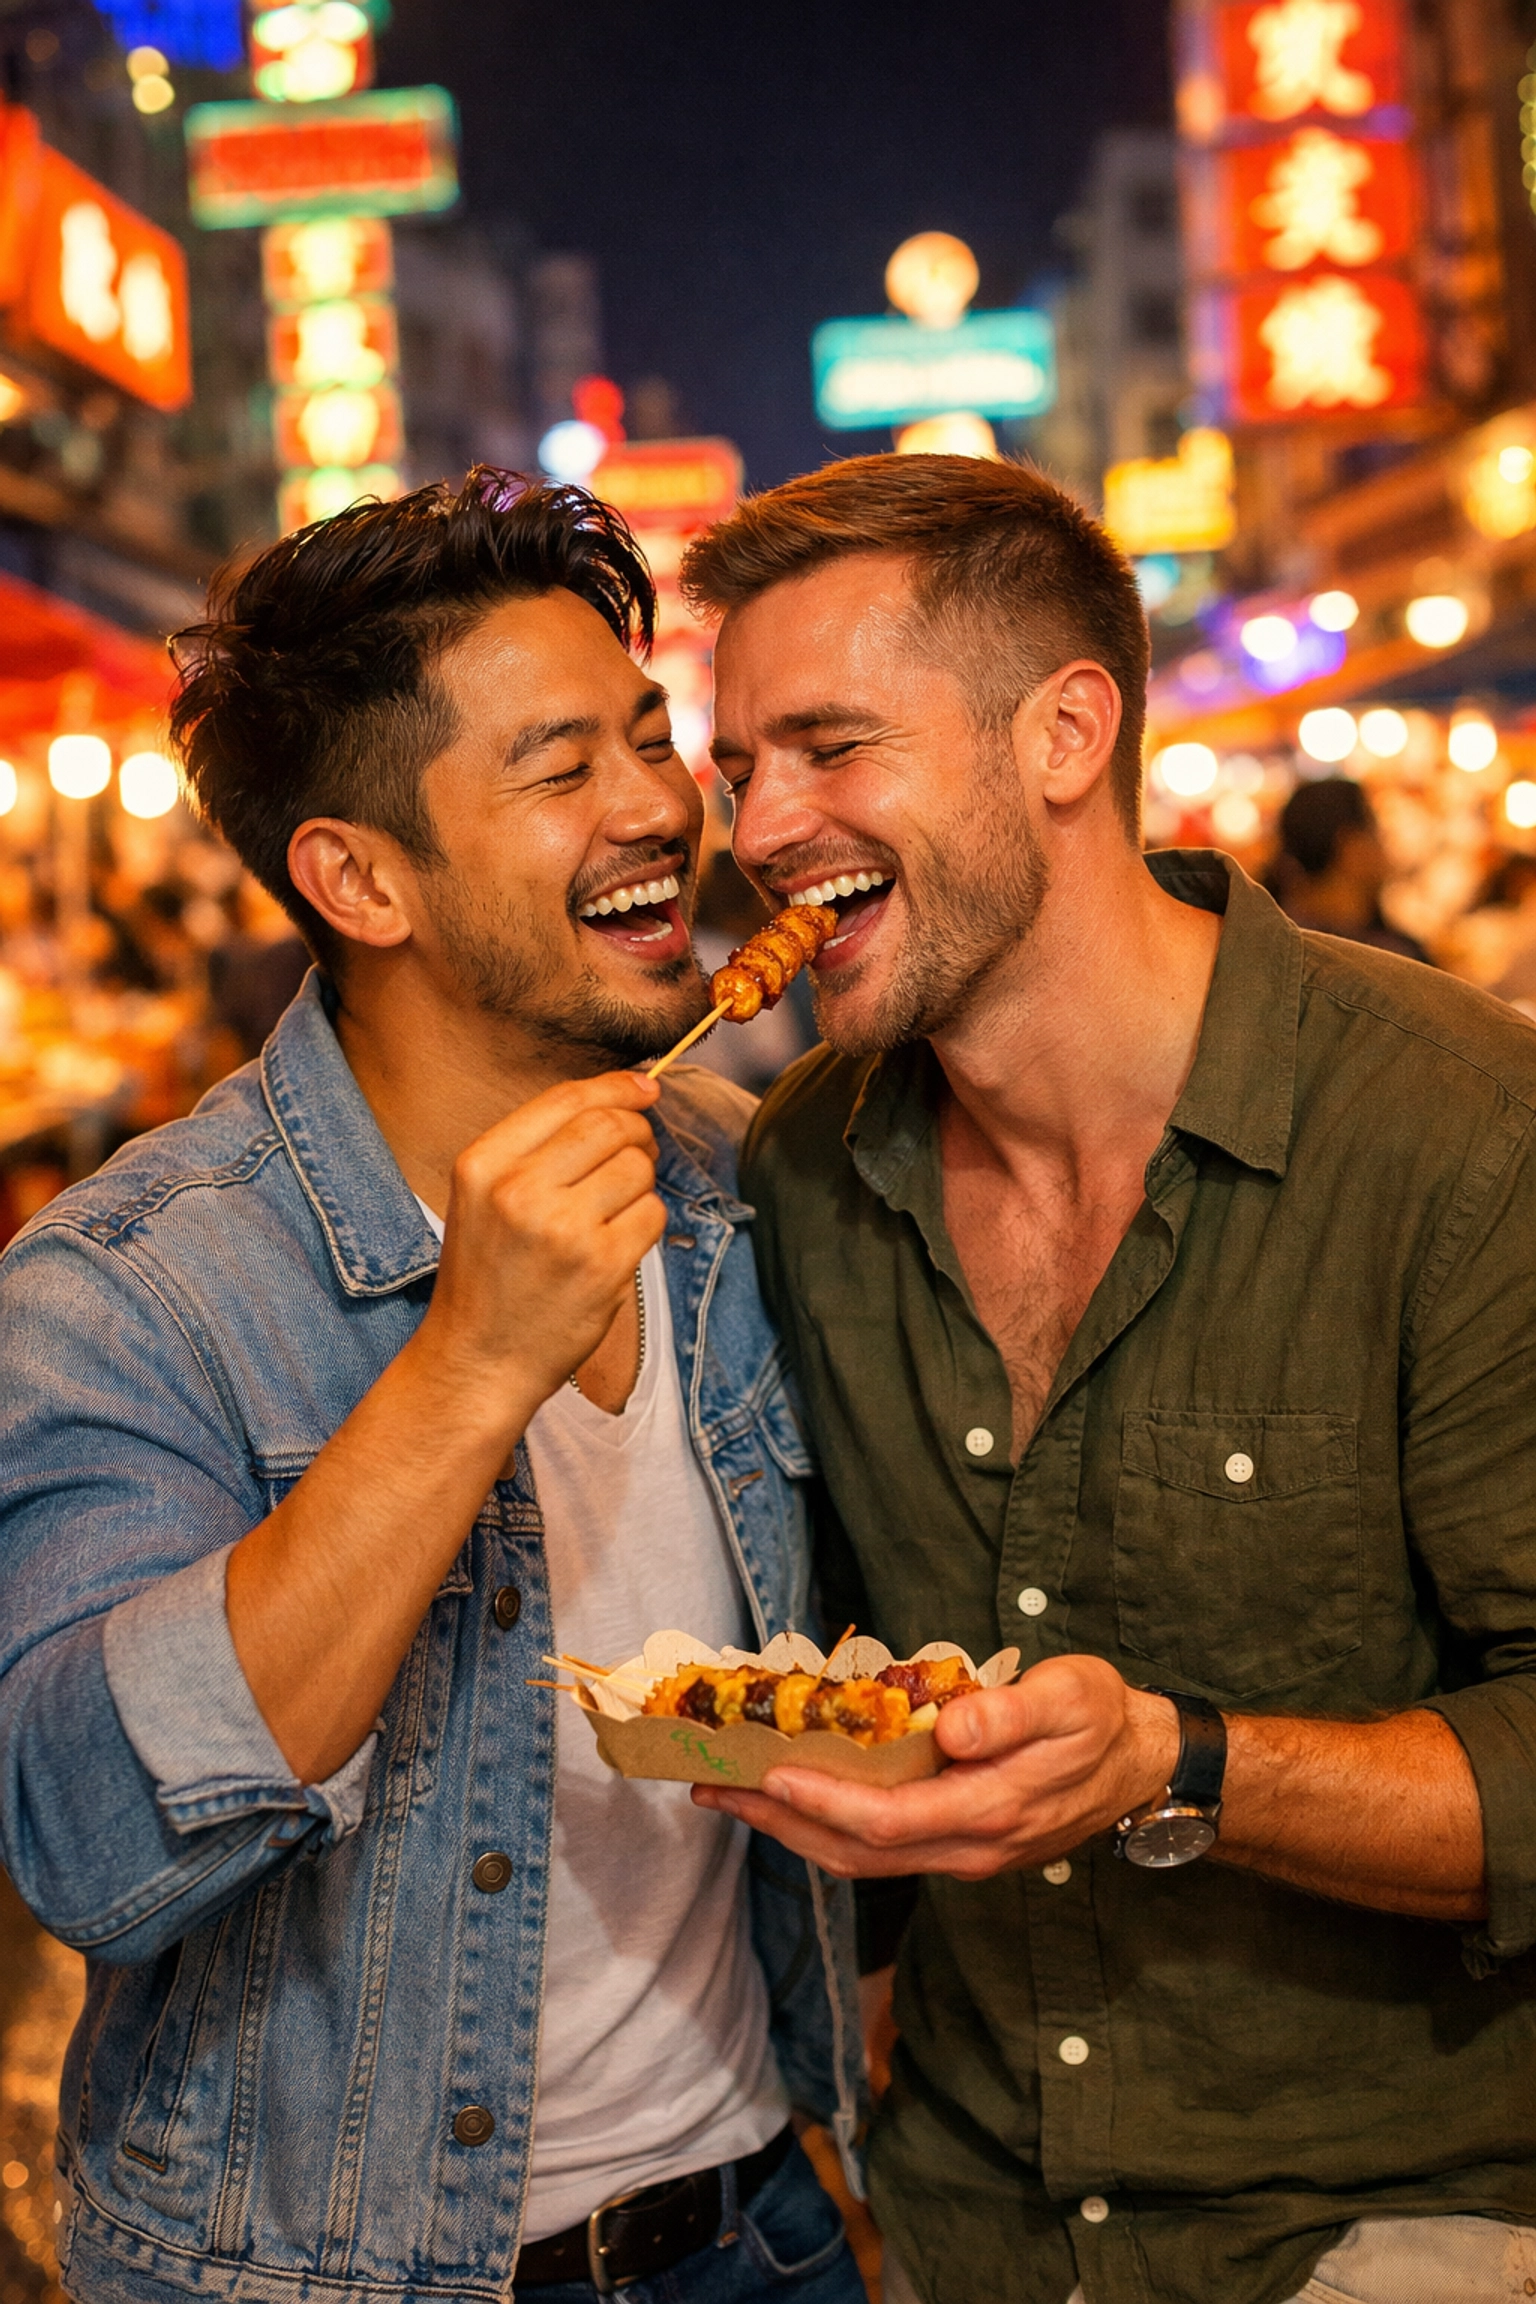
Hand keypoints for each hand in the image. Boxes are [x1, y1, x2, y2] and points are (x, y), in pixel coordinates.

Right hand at [418, 1070, 664, 1417]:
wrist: (479, 1360)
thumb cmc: (488, 1276)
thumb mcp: (483, 1197)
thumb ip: (537, 1147)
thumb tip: (625, 1098)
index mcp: (483, 1164)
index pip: (566, 1099)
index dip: (616, 1086)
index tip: (644, 1088)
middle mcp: (518, 1190)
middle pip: (610, 1126)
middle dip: (637, 1133)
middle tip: (637, 1154)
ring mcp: (562, 1228)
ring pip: (638, 1168)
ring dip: (640, 1184)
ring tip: (613, 1212)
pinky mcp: (601, 1265)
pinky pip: (652, 1214)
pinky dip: (645, 1223)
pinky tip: (618, 1244)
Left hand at [692, 1656, 1179, 1878]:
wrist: (1141, 1765)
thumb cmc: (1101, 1718)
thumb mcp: (1071, 1697)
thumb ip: (1014, 1714)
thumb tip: (956, 1729)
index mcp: (993, 1810)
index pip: (889, 1822)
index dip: (825, 1805)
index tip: (770, 1777)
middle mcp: (969, 1847)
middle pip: (857, 1853)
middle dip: (780, 1825)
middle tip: (714, 1787)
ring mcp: (961, 1854)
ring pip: (862, 1860)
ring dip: (791, 1832)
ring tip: (731, 1795)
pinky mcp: (956, 1844)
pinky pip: (879, 1849)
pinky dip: (825, 1827)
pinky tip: (793, 1798)